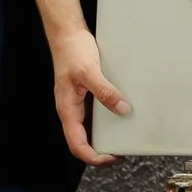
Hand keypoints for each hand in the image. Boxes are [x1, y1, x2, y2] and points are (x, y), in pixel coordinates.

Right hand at [50, 26, 130, 165]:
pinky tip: (120, 113)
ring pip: (89, 127)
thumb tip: (122, 109)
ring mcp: (78, 102)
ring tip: (123, 136)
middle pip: (83, 140)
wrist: (67, 33)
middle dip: (101, 150)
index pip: (77, 145)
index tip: (111, 158)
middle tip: (121, 151)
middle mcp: (71, 109)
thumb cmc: (72, 51)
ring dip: (105, 135)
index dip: (93, 157)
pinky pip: (95, 112)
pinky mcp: (85, 93)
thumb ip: (105, 92)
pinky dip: (107, 118)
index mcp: (67, 109)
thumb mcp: (90, 72)